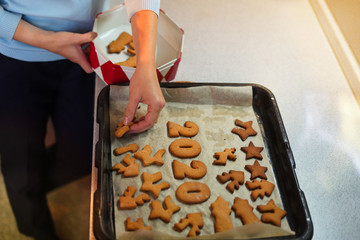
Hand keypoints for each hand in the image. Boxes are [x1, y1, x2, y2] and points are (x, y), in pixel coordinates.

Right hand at [43, 31, 96, 72]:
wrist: (46, 40)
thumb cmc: (58, 42)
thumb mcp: (76, 38)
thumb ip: (87, 37)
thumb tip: (94, 35)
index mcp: (79, 59)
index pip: (89, 69)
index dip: (96, 67)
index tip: (101, 62)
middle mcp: (77, 58)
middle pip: (89, 61)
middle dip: (95, 56)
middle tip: (99, 50)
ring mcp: (73, 53)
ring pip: (85, 54)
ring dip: (90, 49)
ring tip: (94, 43)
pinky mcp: (71, 48)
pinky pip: (80, 49)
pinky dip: (84, 45)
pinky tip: (86, 39)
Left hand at [123, 10, 163, 132]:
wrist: (146, 68)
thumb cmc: (141, 78)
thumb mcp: (133, 97)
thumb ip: (130, 111)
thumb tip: (126, 121)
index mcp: (156, 105)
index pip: (148, 122)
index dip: (138, 127)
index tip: (129, 129)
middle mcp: (160, 105)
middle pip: (151, 122)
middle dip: (140, 126)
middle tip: (129, 128)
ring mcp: (160, 103)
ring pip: (152, 118)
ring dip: (142, 122)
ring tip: (132, 123)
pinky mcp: (157, 100)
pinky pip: (152, 113)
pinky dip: (144, 117)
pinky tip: (137, 117)